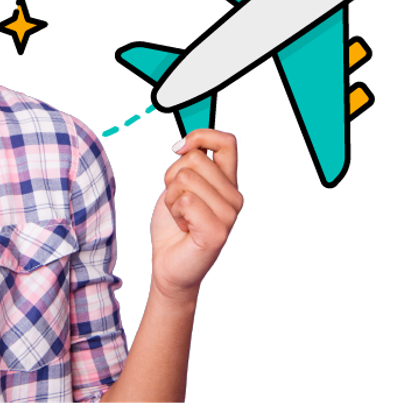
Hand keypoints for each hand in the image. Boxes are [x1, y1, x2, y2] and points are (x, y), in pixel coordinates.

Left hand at [148, 129, 242, 302]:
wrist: (169, 266)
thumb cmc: (173, 227)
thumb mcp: (179, 187)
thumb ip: (189, 165)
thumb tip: (185, 144)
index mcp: (227, 183)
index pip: (227, 142)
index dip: (200, 136)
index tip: (178, 148)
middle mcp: (233, 197)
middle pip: (195, 158)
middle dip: (171, 177)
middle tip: (177, 202)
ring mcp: (229, 215)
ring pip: (185, 177)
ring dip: (171, 197)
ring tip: (180, 216)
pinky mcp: (218, 231)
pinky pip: (186, 199)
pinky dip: (174, 211)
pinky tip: (183, 227)